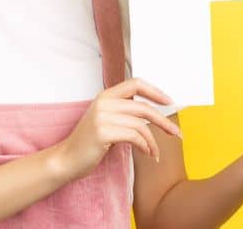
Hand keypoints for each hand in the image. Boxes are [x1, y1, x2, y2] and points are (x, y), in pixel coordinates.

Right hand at [54, 78, 181, 178]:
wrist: (66, 159)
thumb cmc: (89, 143)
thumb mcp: (106, 121)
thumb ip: (123, 113)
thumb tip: (152, 115)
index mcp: (105, 96)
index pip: (135, 83)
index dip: (155, 91)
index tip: (170, 102)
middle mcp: (103, 102)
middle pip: (144, 108)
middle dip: (164, 121)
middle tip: (176, 133)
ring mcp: (102, 116)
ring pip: (141, 125)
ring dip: (152, 142)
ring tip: (155, 153)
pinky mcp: (103, 132)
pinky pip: (134, 136)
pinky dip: (145, 146)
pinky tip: (147, 153)